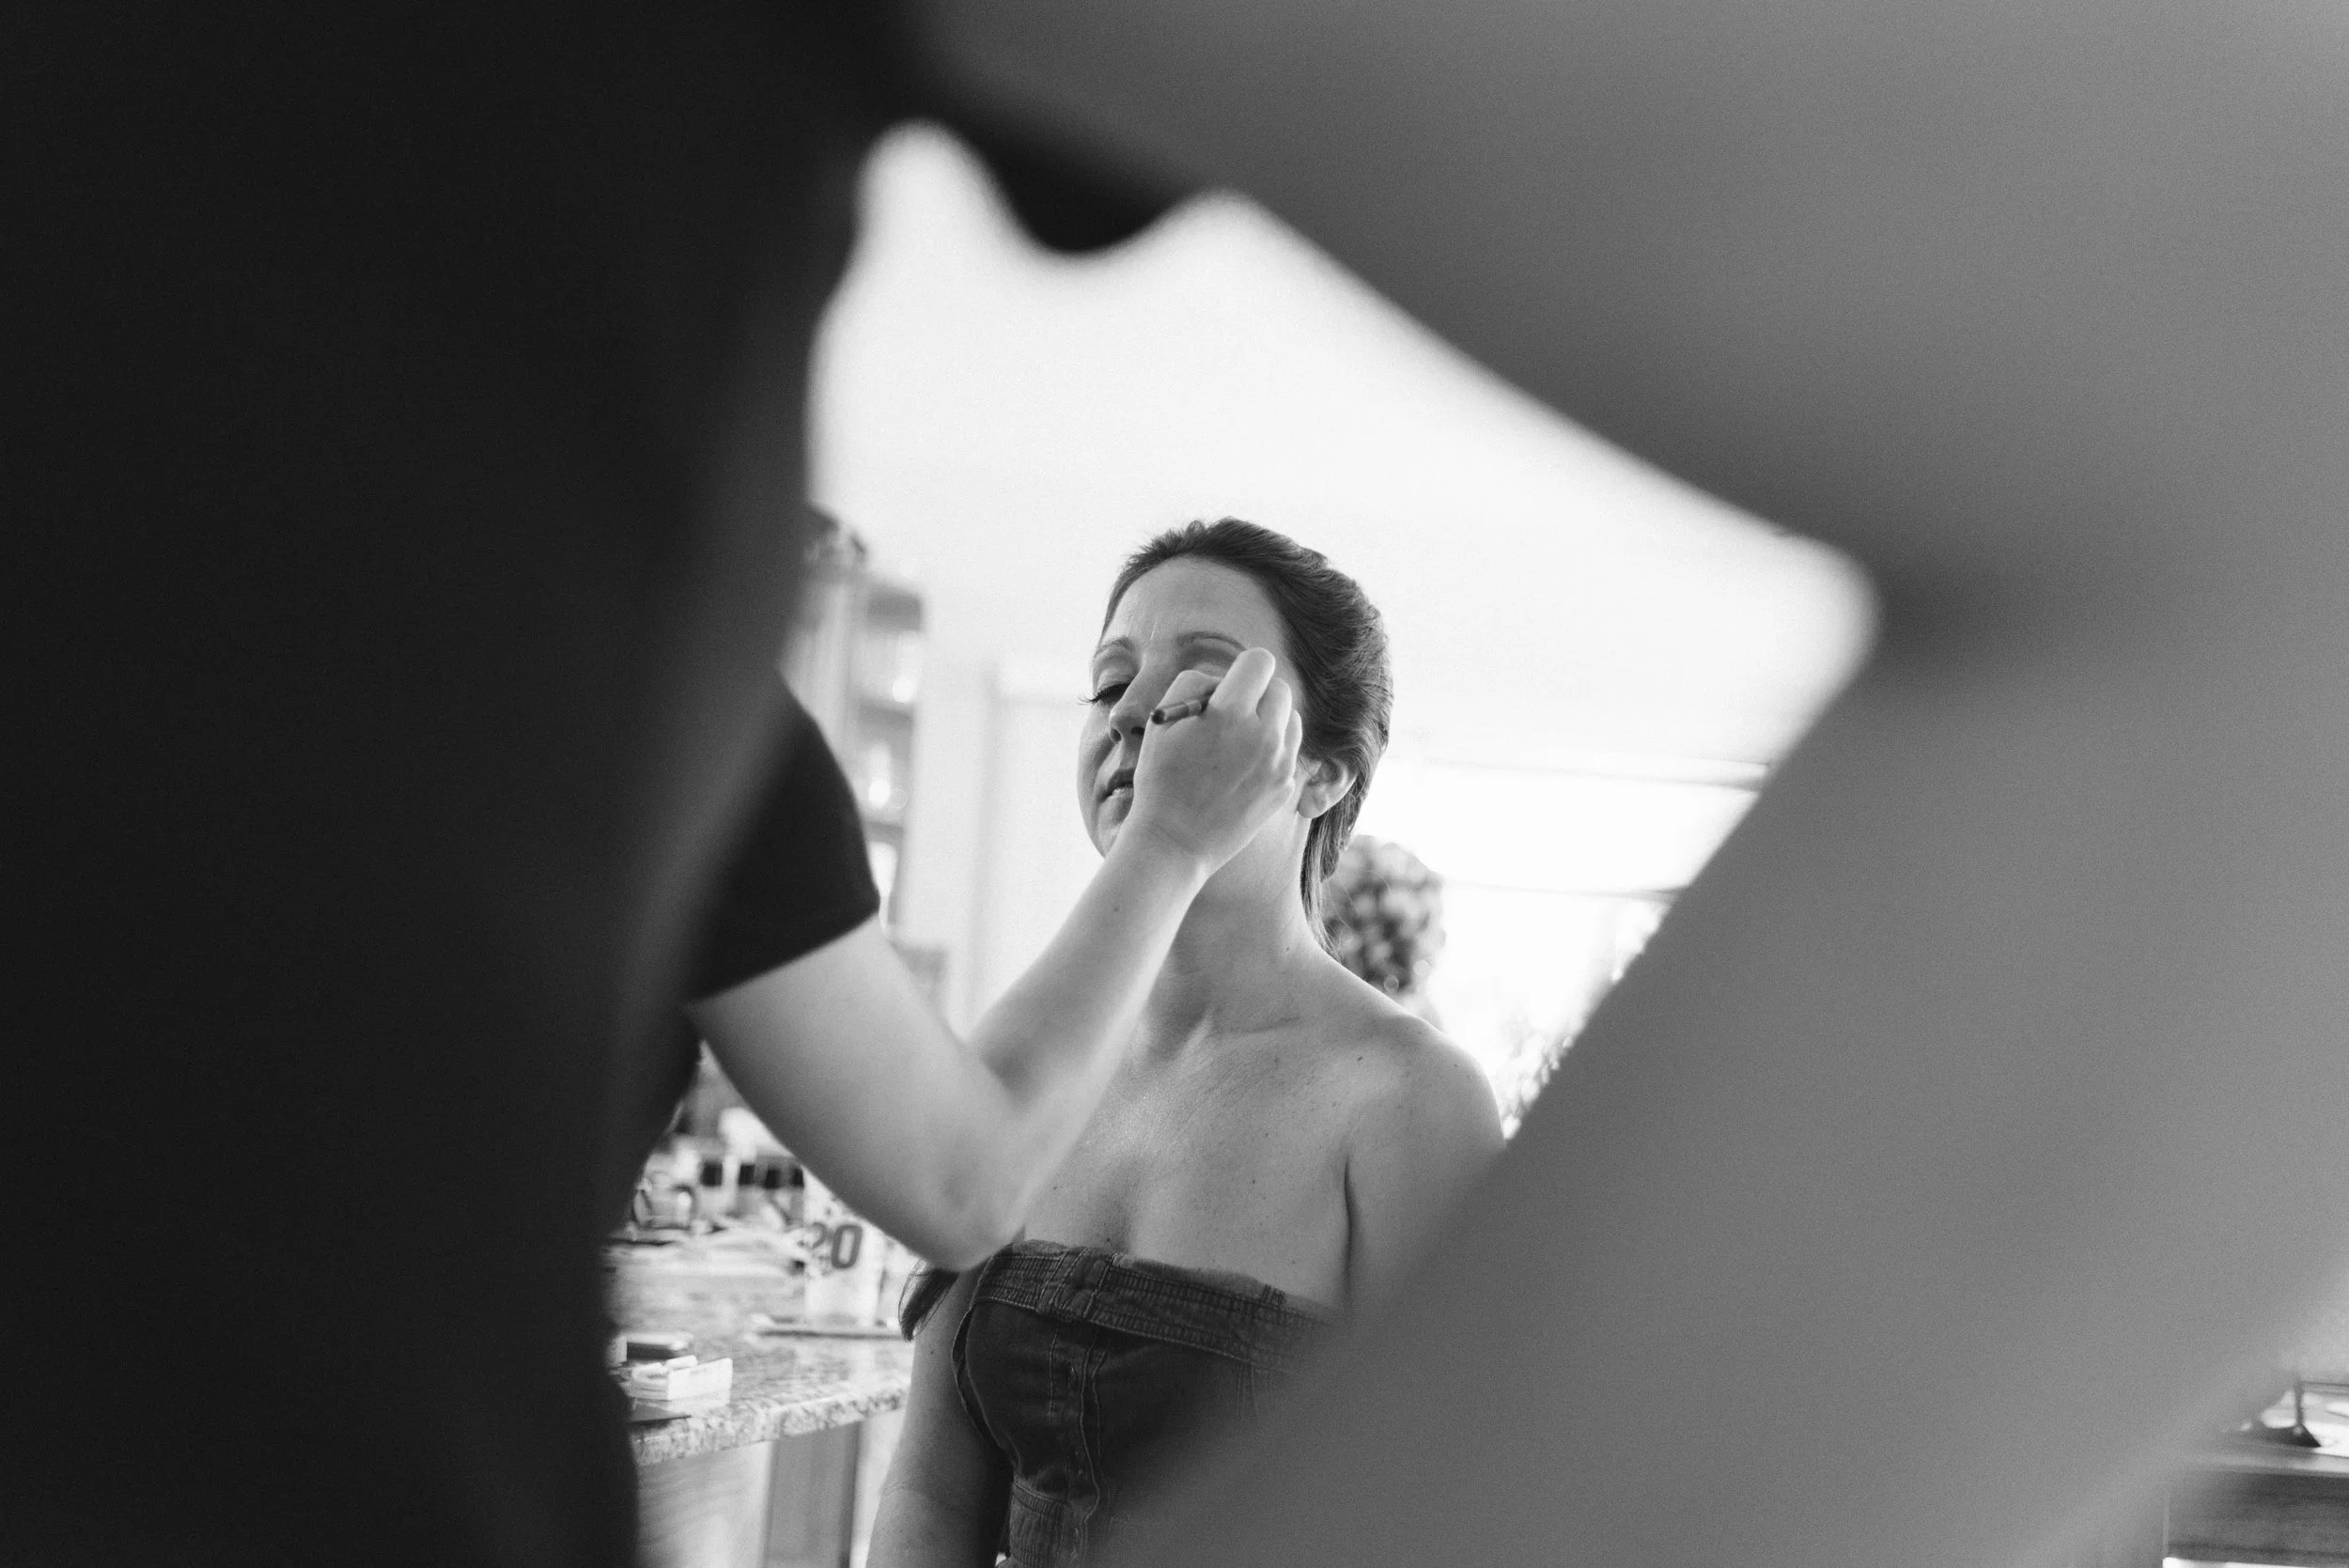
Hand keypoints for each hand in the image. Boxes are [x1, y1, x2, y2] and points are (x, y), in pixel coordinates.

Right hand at [1122, 648, 1303, 874]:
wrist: (1174, 842)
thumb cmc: (1161, 779)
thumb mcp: (1163, 720)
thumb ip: (1195, 684)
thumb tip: (1224, 681)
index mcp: (1230, 714)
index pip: (1260, 662)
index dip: (1242, 669)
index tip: (1229, 687)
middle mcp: (1264, 736)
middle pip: (1280, 689)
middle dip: (1258, 694)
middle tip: (1232, 714)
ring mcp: (1279, 764)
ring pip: (1291, 719)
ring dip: (1270, 721)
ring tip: (1239, 741)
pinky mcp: (1285, 787)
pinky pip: (1288, 751)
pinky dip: (1272, 751)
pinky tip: (1243, 768)